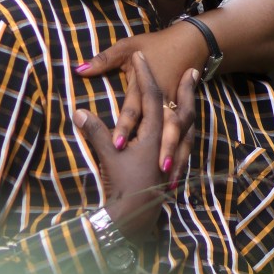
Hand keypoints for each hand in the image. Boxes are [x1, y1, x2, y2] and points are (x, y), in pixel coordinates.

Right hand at [73, 52, 196, 241]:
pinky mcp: (173, 167)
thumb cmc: (123, 184)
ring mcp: (173, 154)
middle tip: (193, 71)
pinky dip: (188, 132)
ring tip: (195, 97)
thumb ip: (95, 131)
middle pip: (181, 108)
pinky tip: (187, 132)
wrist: (136, 218)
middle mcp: (168, 140)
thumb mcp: (107, 155)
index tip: (141, 55)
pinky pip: (186, 144)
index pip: (150, 95)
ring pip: (188, 126)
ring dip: (190, 108)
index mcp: (153, 132)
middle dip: (186, 89)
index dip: (144, 73)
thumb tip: (78, 111)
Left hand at [75, 28, 205, 171]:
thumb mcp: (126, 48)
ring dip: (177, 157)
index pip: (135, 110)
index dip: (125, 127)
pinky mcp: (187, 116)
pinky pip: (188, 139)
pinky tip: (176, 178)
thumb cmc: (155, 44)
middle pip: (166, 128)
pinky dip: (183, 157)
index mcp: (150, 86)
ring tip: (171, 180)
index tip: (116, 145)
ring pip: (182, 137)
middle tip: (157, 171)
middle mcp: (166, 100)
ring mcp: (179, 109)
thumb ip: (103, 60)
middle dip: (164, 150)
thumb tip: (79, 69)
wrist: (191, 41)